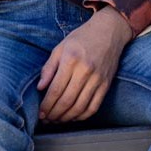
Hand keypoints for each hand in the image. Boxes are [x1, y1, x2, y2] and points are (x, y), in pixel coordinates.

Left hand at [37, 5, 132, 121]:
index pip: (55, 90)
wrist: (110, 30)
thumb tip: (40, 88)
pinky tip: (74, 116)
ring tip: (57, 120)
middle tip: (46, 119)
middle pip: (66, 101)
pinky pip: (94, 106)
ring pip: (79, 107)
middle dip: (53, 114)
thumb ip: (48, 68)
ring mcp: (98, 78)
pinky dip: (82, 116)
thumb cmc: (82, 38)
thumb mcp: (61, 47)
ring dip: (66, 118)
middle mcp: (85, 70)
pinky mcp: (106, 83)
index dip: (46, 106)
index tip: (40, 113)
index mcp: (71, 60)